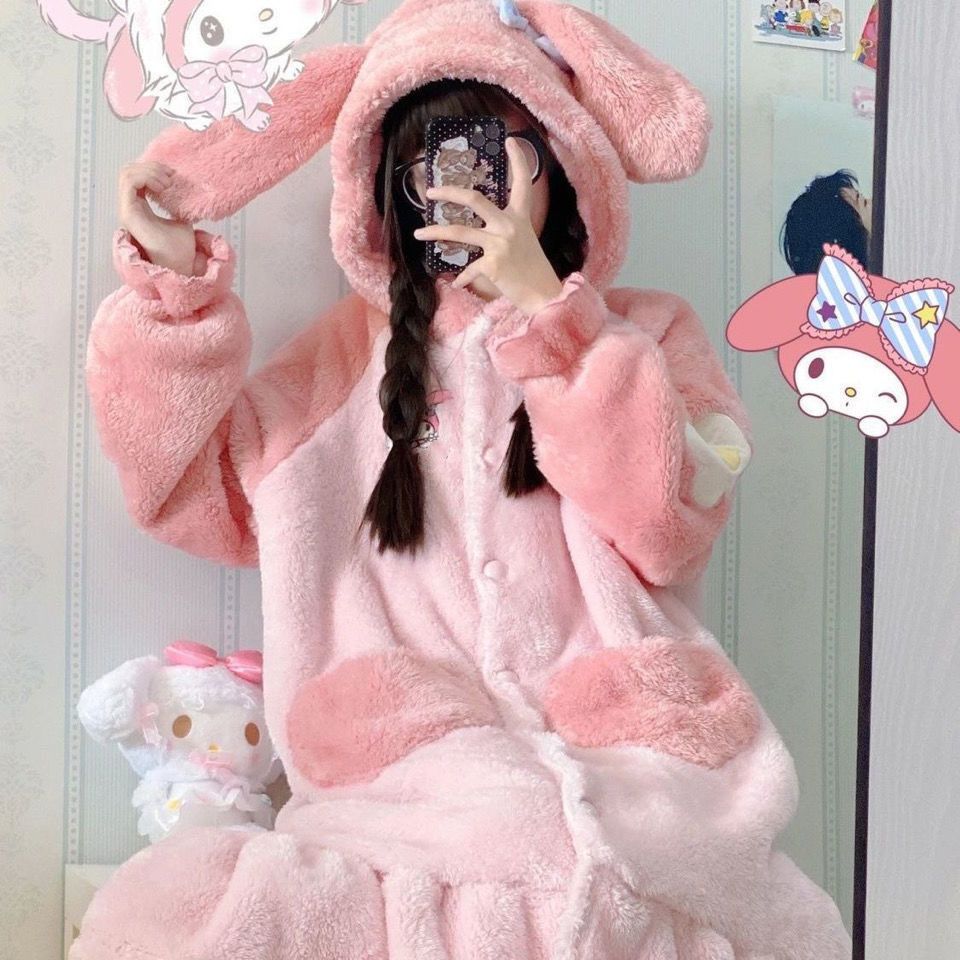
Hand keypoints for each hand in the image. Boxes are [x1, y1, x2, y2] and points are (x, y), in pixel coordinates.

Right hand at [118, 161, 197, 274]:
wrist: (182, 264)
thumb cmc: (181, 247)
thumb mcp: (180, 218)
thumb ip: (175, 203)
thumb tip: (182, 188)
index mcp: (139, 206)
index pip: (135, 177)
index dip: (152, 169)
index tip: (172, 175)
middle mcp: (129, 207)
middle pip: (128, 171)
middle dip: (150, 167)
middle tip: (171, 176)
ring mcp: (127, 211)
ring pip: (126, 174)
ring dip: (149, 172)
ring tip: (168, 183)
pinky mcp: (129, 214)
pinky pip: (129, 183)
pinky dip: (146, 178)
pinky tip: (163, 188)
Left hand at [413, 137, 564, 314]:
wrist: (543, 295)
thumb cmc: (532, 269)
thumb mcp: (524, 241)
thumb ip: (506, 229)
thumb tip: (482, 227)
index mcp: (520, 217)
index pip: (521, 183)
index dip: (517, 159)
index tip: (509, 140)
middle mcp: (509, 226)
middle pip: (474, 200)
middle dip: (449, 193)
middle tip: (430, 192)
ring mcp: (500, 244)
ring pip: (459, 232)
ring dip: (435, 232)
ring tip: (419, 234)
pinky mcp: (492, 264)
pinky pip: (469, 268)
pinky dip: (461, 277)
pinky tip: (456, 282)